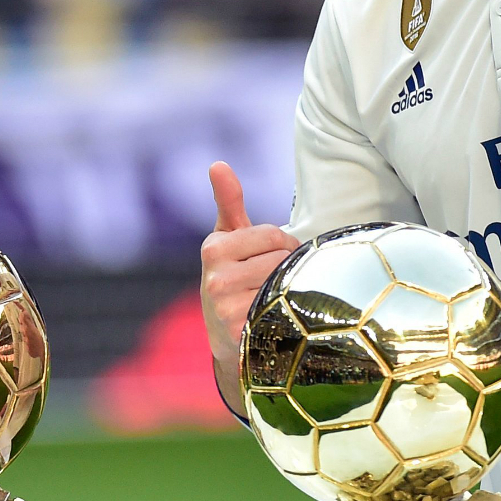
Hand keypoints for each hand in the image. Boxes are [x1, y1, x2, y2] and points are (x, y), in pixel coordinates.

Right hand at [199, 161, 300, 408]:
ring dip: (286, 289)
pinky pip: (281, 309)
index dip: (281, 247)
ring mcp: (226, 306)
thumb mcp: (227, 239)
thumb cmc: (231, 277)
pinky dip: (285, 311)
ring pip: (284, 283)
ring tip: (272, 298)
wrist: (225, 337)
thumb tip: (218, 164)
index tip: (267, 259)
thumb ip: (228, 202)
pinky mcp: (241, 331)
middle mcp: (215, 277)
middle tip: (271, 281)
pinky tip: (274, 317)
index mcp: (213, 248)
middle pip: (281, 258)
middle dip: (284, 267)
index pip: (274, 235)